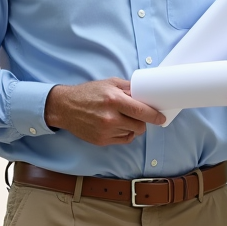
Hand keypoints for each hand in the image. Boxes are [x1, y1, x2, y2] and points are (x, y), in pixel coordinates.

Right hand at [44, 78, 165, 145]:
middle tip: (139, 115)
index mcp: (113, 100)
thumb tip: (146, 92)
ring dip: (133, 127)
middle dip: (143, 121)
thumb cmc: (88, 93)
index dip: (154, 116)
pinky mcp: (101, 141)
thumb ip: (128, 88)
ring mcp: (105, 131)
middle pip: (139, 126)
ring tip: (124, 118)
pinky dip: (124, 134)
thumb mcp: (109, 83)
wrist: (65, 107)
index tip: (161, 118)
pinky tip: (118, 126)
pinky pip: (123, 140)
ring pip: (132, 133)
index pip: (141, 111)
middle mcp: (110, 117)